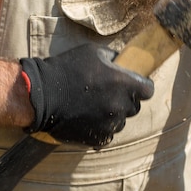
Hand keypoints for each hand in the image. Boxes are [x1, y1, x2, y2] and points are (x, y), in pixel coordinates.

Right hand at [20, 43, 153, 146]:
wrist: (42, 95)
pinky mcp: (97, 138)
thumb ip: (113, 57)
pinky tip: (88, 117)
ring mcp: (110, 124)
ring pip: (121, 121)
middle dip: (126, 99)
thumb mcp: (93, 52)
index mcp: (124, 83)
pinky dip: (102, 127)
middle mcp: (120, 106)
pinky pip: (108, 134)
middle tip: (109, 92)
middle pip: (135, 106)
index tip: (134, 84)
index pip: (148, 90)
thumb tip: (121, 61)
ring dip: (113, 114)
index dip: (142, 86)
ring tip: (95, 105)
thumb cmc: (68, 69)